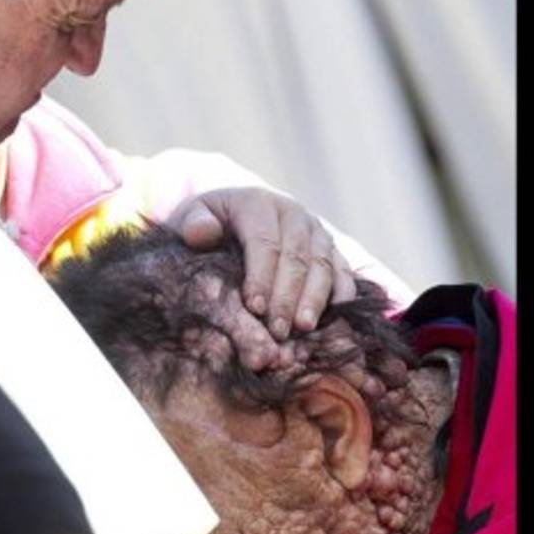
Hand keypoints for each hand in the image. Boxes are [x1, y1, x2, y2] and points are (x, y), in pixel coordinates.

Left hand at [166, 187, 355, 364]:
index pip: (264, 242)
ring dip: (315, 299)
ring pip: (323, 264)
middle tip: (278, 331)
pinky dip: (342, 295)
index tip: (255, 308)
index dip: (262, 276)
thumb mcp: (191, 217)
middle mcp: (292, 212)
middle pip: (297, 256)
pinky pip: (343, 270)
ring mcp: (315, 230)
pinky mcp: (330, 248)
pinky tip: (335, 320)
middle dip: (287, 296)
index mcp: (258, 202)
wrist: (228, 217)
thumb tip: (200, 233)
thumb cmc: (206, 225)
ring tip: (304, 329)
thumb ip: (193, 223)